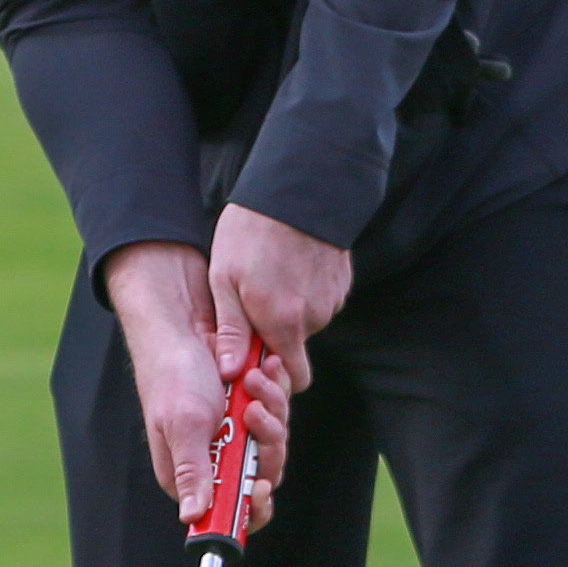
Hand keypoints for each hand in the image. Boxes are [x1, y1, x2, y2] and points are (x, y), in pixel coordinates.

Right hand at [100, 241, 294, 534]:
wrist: (184, 324)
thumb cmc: (173, 375)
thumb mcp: (183, 425)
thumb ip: (193, 471)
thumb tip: (192, 518)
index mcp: (194, 474)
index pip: (232, 512)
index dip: (252, 505)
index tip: (261, 485)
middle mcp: (217, 458)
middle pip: (263, 474)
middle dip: (266, 442)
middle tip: (252, 411)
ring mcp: (237, 432)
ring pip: (275, 440)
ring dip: (271, 409)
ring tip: (252, 379)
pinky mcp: (252, 408)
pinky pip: (279, 411)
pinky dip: (276, 391)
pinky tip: (266, 368)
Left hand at [205, 203, 354, 378]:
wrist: (296, 188)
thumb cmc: (252, 232)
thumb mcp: (225, 280)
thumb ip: (232, 330)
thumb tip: (229, 372)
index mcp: (284, 324)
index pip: (295, 378)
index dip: (275, 375)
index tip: (253, 359)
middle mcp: (315, 318)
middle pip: (296, 347)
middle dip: (275, 335)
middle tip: (250, 302)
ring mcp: (332, 299)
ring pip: (307, 321)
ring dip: (288, 310)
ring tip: (268, 275)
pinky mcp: (341, 281)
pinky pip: (320, 300)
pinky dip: (304, 291)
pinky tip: (287, 264)